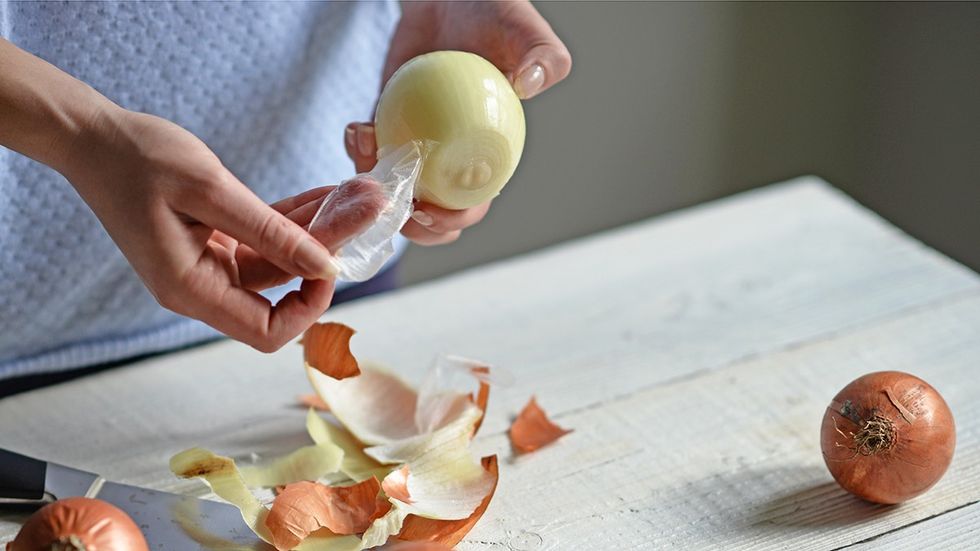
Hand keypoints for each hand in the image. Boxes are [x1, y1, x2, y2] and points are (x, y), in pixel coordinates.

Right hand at [63, 107, 356, 351]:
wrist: (92, 136)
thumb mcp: (209, 190)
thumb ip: (270, 231)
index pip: (267, 330)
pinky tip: (327, 192)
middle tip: (369, 206)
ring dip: (317, 228)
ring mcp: (208, 264)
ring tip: (357, 192)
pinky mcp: (213, 241)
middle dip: (327, 250)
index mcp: (191, 288)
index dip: (309, 306)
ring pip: (280, 260)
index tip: (333, 262)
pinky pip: (265, 238)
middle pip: (281, 289)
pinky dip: (294, 218)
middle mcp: (201, 285)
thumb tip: (324, 266)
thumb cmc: (139, 159)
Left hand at [345, 0, 571, 245]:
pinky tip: (357, 130)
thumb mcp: (525, 31)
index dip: (452, 220)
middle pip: (429, 212)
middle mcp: (452, 160)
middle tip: (391, 202)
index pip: (472, 204)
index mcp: (488, 157)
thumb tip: (529, 84)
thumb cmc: (495, 15)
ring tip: (367, 146)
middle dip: (407, 224)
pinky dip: (358, 149)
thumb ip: (543, 57)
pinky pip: (370, 150)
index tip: (430, 212)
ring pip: (393, 188)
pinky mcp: (387, 126)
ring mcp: (417, 146)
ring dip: (373, 184)